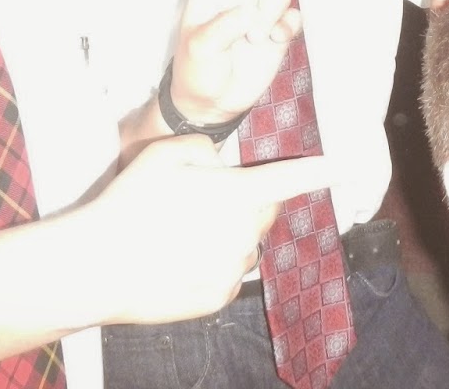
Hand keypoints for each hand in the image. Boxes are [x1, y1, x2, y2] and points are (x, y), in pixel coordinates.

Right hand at [81, 137, 327, 323]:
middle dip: (249, 201)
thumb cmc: (130, 202)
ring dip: (229, 233)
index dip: (323, 169)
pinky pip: (228, 272)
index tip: (350, 164)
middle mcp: (245, 233)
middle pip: (266, 211)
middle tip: (208, 198)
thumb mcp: (167, 153)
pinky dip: (212, 262)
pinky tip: (177, 259)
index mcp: (237, 193)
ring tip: (181, 231)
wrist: (97, 267)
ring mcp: (233, 269)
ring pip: (246, 243)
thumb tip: (221, 168)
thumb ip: (205, 151)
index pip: (292, 178)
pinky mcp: (219, 297)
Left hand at [169, 0, 301, 125]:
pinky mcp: (278, 29)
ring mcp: (260, 9)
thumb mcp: (200, 48)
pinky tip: (270, 44)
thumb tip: (256, 8)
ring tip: (252, 40)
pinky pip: (292, 18)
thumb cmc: (196, 70)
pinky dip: (283, 30)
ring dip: (268, 16)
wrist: (213, 104)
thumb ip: (226, 25)